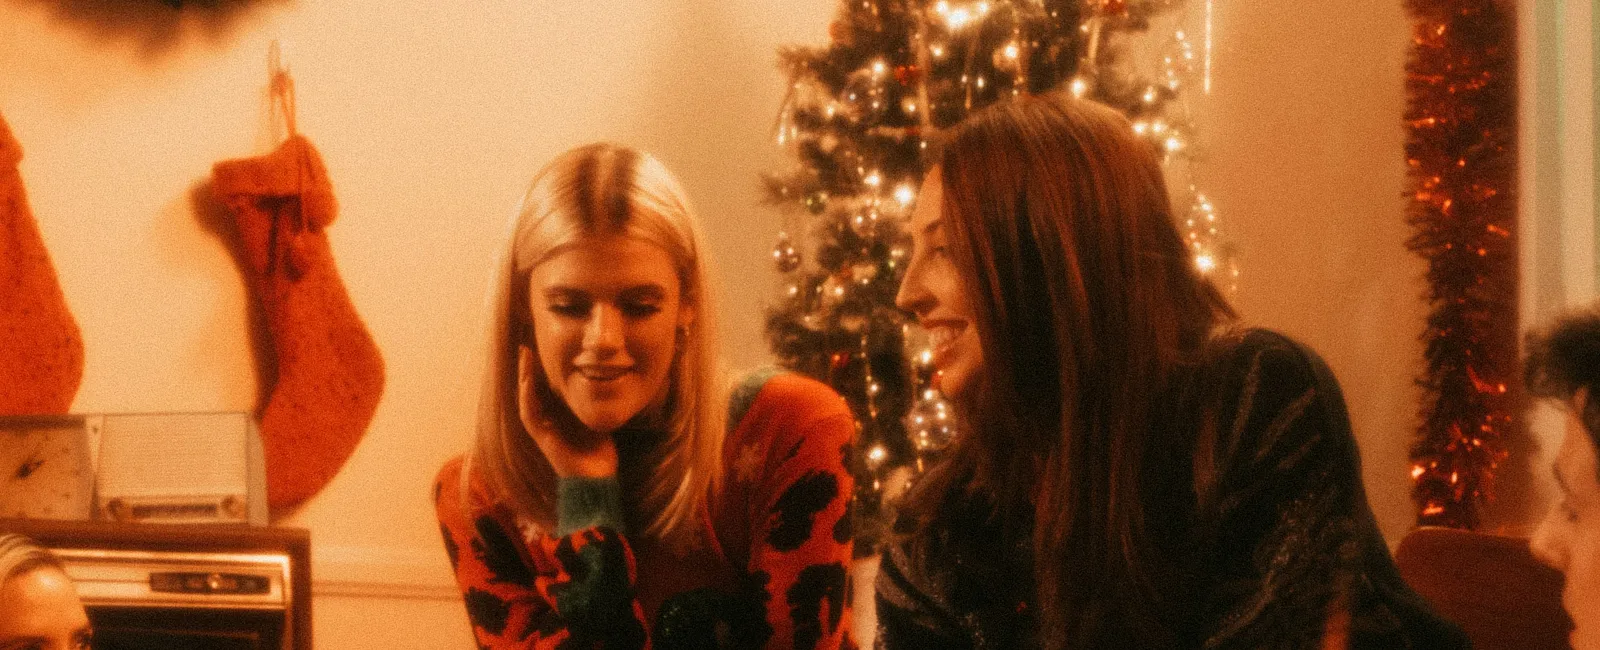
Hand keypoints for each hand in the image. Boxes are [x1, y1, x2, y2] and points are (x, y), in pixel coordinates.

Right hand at [518, 346, 618, 478]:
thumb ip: (595, 403)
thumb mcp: (597, 419)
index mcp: (559, 416)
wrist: (597, 478)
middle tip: (526, 346)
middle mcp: (547, 420)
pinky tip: (527, 381)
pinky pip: (529, 414)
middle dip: (528, 369)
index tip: (541, 349)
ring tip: (524, 357)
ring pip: (527, 398)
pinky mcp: (541, 438)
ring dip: (524, 377)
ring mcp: (542, 429)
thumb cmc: (599, 452)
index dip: (541, 370)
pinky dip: (527, 397)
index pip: (546, 388)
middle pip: (532, 390)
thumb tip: (608, 381)